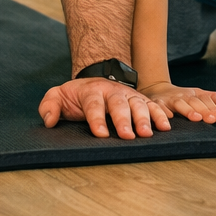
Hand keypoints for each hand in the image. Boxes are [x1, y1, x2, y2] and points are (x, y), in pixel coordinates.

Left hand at [38, 77, 167, 137]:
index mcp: (92, 91)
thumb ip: (49, 105)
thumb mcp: (58, 95)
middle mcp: (112, 91)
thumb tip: (49, 121)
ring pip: (138, 104)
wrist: (94, 80)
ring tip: (148, 134)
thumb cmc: (75, 96)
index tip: (101, 134)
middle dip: (124, 120)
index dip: (97, 119)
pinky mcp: (140, 100)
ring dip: (145, 118)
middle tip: (128, 136)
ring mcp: (128, 95)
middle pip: (119, 104)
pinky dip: (160, 114)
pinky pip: (152, 106)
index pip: (94, 105)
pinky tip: (165, 125)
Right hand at [142, 81, 215, 124]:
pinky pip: (159, 108)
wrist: (156, 89)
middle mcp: (181, 96)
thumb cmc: (180, 96)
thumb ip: (211, 100)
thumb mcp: (196, 94)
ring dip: (188, 110)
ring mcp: (169, 99)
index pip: (205, 99)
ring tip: (196, 118)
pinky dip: (164, 112)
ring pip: (179, 104)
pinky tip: (170, 118)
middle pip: (194, 101)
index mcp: (192, 94)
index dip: (212, 108)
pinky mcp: (156, 104)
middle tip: (211, 119)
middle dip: (204, 110)